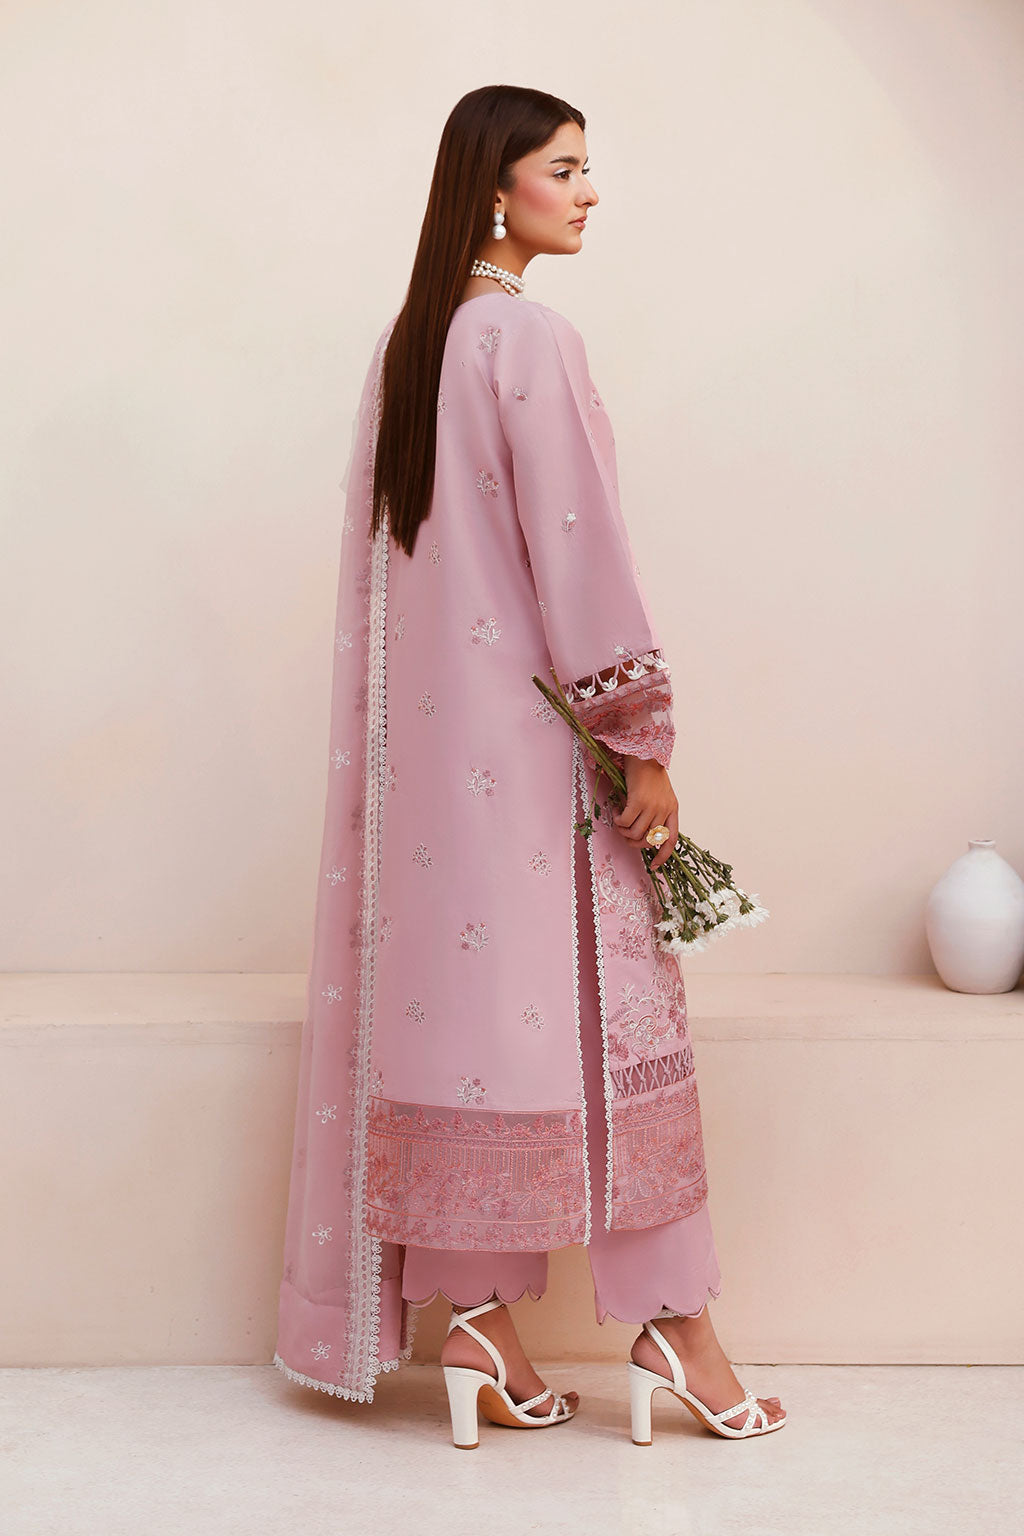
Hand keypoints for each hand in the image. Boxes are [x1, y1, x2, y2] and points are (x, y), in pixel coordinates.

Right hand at [611, 756, 678, 871]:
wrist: (643, 754)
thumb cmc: (649, 774)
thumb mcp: (660, 795)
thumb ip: (657, 812)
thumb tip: (643, 834)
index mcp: (673, 809)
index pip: (671, 840)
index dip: (663, 856)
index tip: (655, 866)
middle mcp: (664, 809)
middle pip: (649, 840)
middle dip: (634, 842)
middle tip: (625, 833)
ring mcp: (652, 806)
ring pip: (635, 833)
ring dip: (623, 830)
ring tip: (620, 819)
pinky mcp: (638, 801)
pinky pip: (626, 822)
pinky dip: (618, 820)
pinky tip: (617, 811)